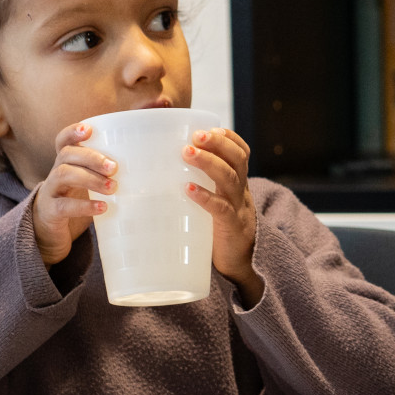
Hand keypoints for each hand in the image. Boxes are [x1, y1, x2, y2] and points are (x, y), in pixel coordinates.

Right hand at [32, 122, 114, 265]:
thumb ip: (111, 173)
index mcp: (67, 162)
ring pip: (64, 175)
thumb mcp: (90, 183)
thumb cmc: (77, 200)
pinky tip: (102, 208)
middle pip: (67, 154)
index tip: (88, 129)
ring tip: (112, 188)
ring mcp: (51, 191)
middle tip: (114, 167)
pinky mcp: (50, 212)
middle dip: (91, 157)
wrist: (50, 232)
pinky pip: (63, 206)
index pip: (63, 140)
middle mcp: (56, 172)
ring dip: (90, 178)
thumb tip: (155, 164)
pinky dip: (84, 205)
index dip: (73, 131)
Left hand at [182, 127, 261, 302]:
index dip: (229, 138)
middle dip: (218, 143)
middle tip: (196, 135)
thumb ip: (195, 190)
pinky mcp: (232, 228)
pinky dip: (206, 197)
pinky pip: (221, 209)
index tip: (209, 127)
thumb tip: (154, 176)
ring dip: (209, 163)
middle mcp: (241, 193)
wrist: (240, 268)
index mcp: (237, 185)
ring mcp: (239, 209)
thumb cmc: (218, 234)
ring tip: (188, 153)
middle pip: (238, 159)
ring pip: (230, 179)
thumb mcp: (214, 206)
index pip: (241, 153)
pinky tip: (189, 189)